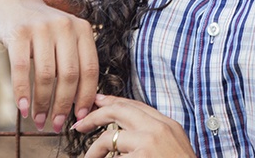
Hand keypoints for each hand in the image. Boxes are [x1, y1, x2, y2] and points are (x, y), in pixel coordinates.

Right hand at [0, 0, 98, 132]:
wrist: (14, 2)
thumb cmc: (42, 30)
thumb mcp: (64, 39)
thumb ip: (74, 63)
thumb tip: (80, 105)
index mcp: (82, 29)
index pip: (90, 69)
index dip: (86, 96)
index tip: (80, 117)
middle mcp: (65, 26)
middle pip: (69, 75)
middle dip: (63, 105)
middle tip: (56, 125)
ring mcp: (42, 28)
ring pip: (47, 75)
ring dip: (42, 103)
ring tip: (38, 120)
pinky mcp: (19, 32)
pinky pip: (22, 69)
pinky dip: (22, 92)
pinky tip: (22, 108)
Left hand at [73, 94, 196, 156]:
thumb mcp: (174, 145)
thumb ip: (155, 135)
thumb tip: (127, 133)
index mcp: (168, 124)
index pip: (135, 105)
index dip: (113, 102)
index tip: (98, 101)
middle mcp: (158, 128)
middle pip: (119, 111)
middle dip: (95, 115)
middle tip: (81, 123)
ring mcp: (149, 142)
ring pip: (108, 137)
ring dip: (93, 150)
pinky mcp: (141, 156)